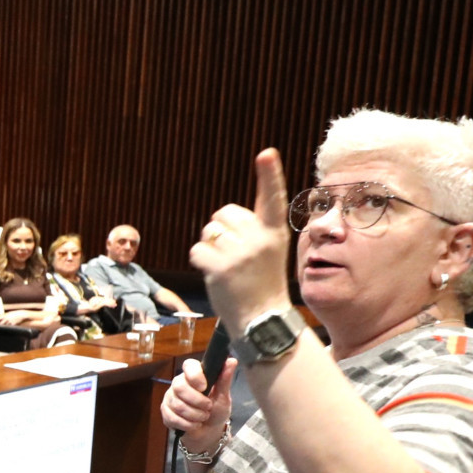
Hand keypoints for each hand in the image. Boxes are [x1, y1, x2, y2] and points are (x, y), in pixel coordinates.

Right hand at [161, 355, 237, 456]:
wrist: (209, 431)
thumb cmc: (216, 411)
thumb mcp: (223, 396)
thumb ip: (225, 380)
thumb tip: (232, 361)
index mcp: (194, 376)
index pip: (188, 365)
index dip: (195, 375)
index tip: (204, 386)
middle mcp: (179, 384)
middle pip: (179, 386)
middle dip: (197, 401)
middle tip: (208, 407)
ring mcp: (170, 397)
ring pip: (177, 405)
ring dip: (195, 415)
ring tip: (203, 417)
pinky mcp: (166, 412)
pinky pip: (172, 417)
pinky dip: (187, 424)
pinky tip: (194, 424)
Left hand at [190, 148, 293, 334]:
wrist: (263, 319)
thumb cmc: (262, 283)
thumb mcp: (268, 252)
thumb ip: (252, 232)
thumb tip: (221, 221)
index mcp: (275, 232)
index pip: (273, 198)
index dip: (269, 175)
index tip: (266, 153)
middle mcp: (260, 239)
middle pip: (224, 213)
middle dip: (220, 229)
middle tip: (232, 254)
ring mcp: (241, 253)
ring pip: (208, 232)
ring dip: (210, 246)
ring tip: (227, 267)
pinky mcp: (222, 267)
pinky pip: (197, 250)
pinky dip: (200, 261)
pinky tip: (215, 274)